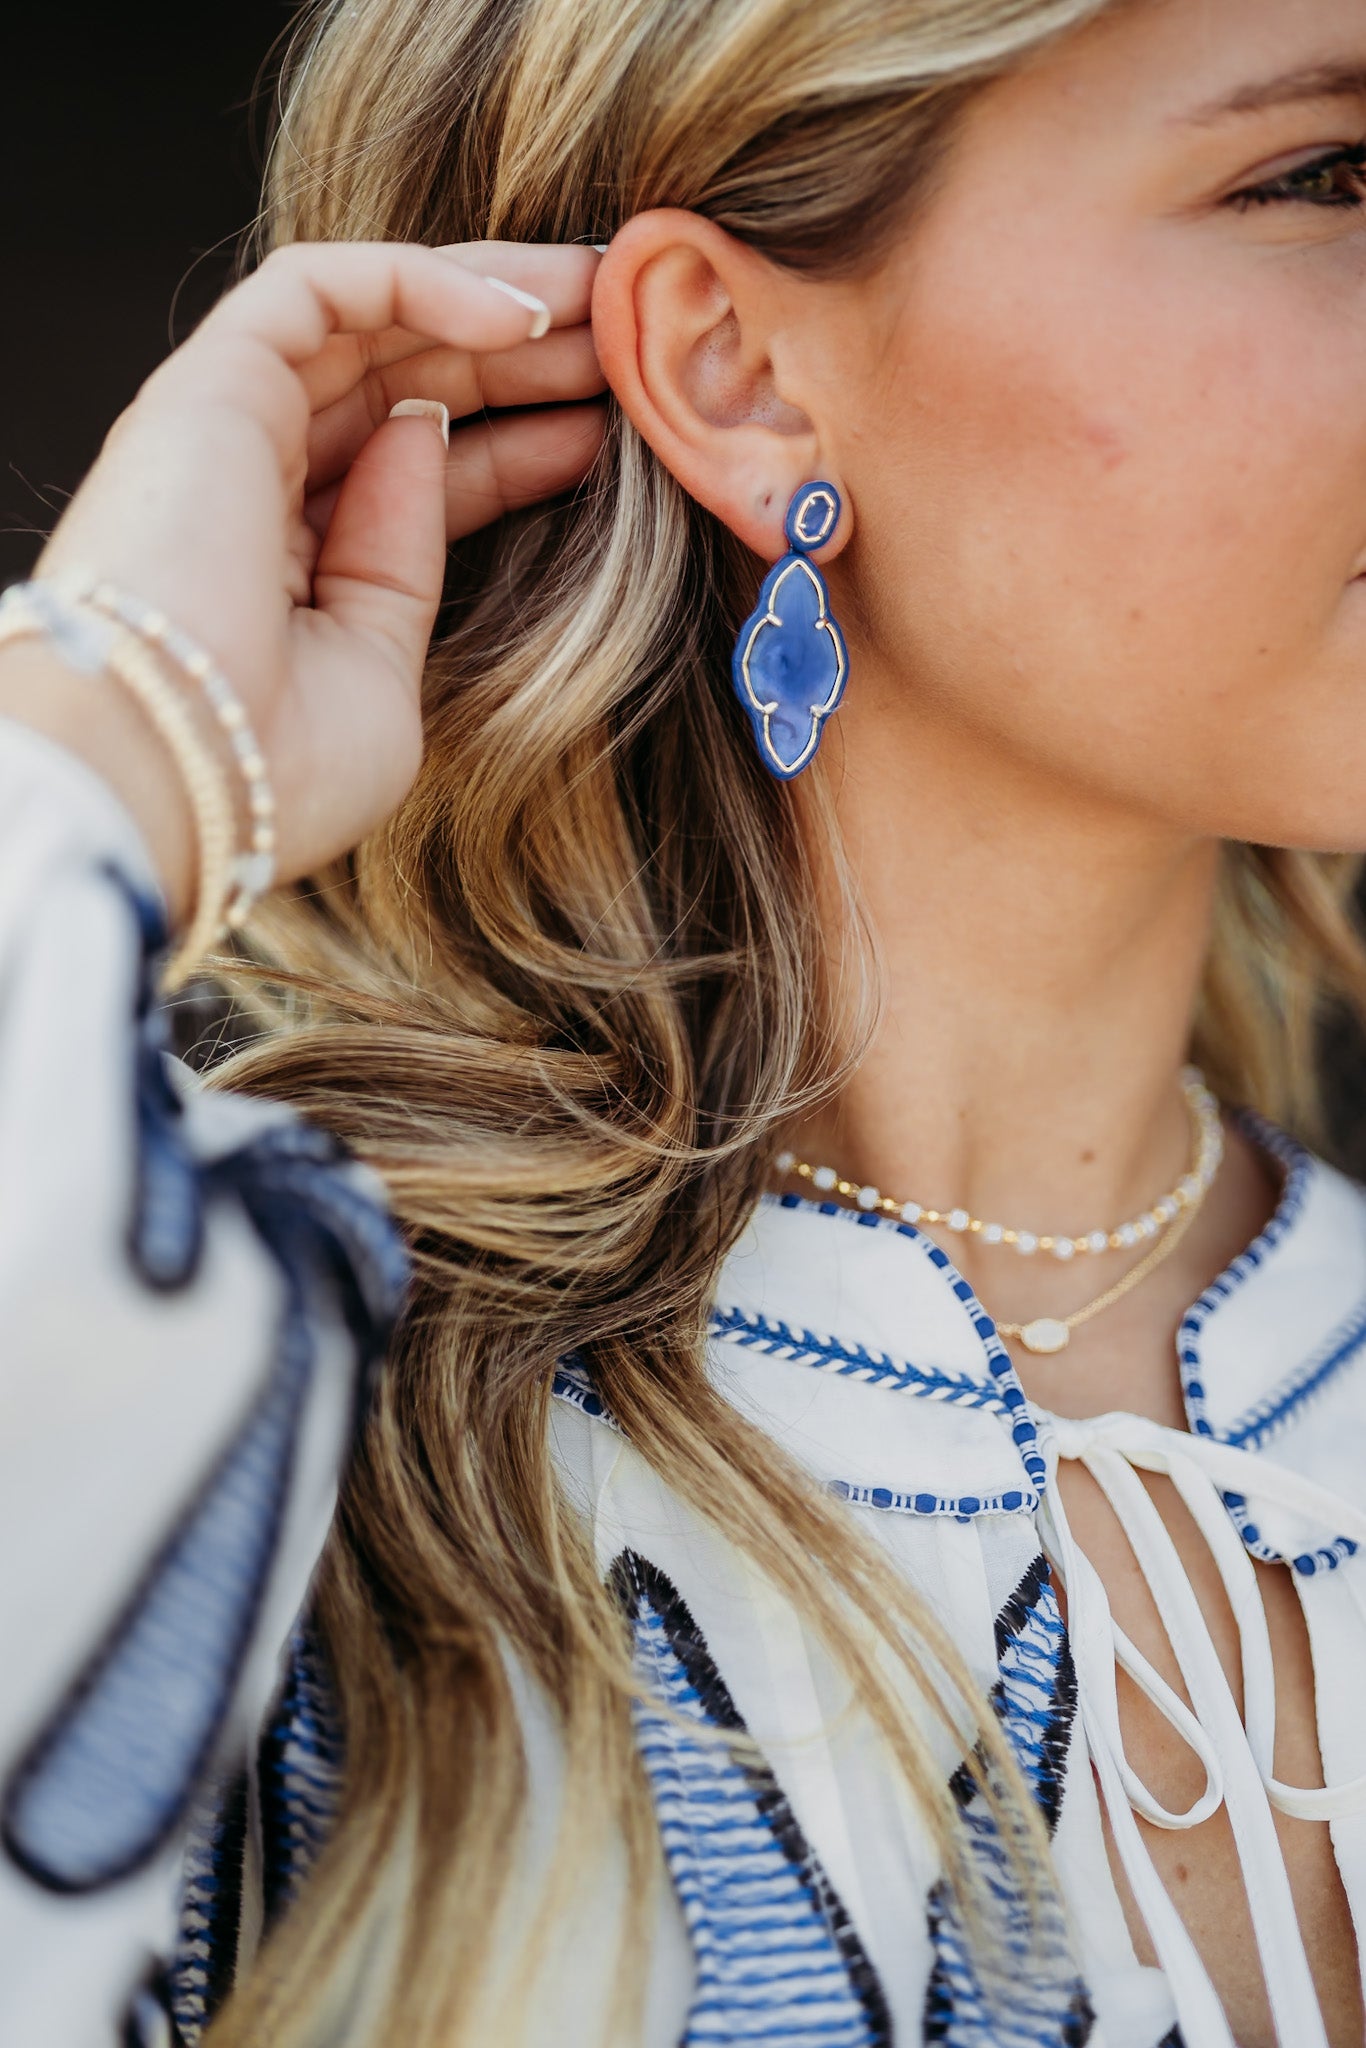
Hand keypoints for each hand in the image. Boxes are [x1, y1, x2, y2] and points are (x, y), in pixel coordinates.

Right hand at [2, 240, 604, 915]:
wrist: (188, 774)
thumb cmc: (279, 765)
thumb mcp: (385, 674)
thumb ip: (409, 565)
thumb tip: (429, 444)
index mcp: (295, 569)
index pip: (421, 475)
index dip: (520, 443)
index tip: (615, 426)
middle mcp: (256, 488)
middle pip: (406, 386)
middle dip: (522, 356)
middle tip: (629, 337)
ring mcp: (228, 432)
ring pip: (369, 325)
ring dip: (491, 303)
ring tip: (603, 303)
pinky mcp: (210, 385)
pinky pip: (319, 290)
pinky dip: (418, 283)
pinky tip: (520, 317)